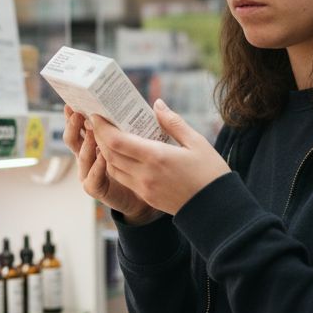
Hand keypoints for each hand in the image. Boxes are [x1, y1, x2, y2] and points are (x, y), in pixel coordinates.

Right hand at [63, 105, 157, 224]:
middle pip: (73, 139)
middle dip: (73, 125)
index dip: (74, 115)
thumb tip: (158, 103)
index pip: (79, 126)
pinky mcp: (100, 190)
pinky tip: (103, 157)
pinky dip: (97, 168)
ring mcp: (92, 174)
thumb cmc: (152, 165)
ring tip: (91, 129)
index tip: (75, 101)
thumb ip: (154, 124)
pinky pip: (93, 180)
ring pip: (82, 158)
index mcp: (96, 142)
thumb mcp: (150, 141)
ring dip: (85, 143)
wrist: (152, 196)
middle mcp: (90, 157)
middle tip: (78, 111)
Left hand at [92, 99, 230, 215]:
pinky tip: (121, 154)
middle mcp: (145, 174)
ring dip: (106, 152)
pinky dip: (116, 165)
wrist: (216, 208)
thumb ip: (173, 122)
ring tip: (106, 136)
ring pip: (113, 168)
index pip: (117, 141)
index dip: (102, 128)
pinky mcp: (146, 196)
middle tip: (97, 122)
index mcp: (156, 157)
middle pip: (110, 154)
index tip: (96, 115)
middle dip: (100, 137)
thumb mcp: (196, 142)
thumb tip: (156, 104)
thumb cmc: (210, 173)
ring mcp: (144, 187)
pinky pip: (123, 178)